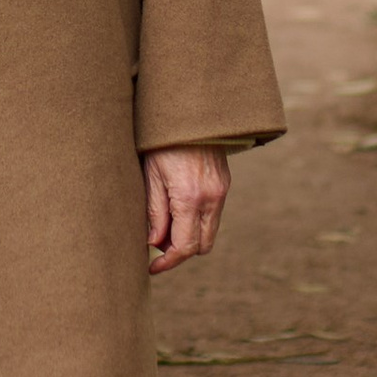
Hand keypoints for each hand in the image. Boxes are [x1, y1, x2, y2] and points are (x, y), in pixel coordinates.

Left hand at [144, 144, 229, 276]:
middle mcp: (211, 198)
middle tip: (156, 247)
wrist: (191, 110)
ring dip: (190, 236)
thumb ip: (154, 212)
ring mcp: (221, 191)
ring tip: (165, 226)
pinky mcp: (224, 184)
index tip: (152, 266)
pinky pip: (213, 214)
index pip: (185, 247)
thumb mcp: (151, 175)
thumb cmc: (163, 140)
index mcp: (190, 197)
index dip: (167, 262)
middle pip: (202, 246)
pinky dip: (197, 220)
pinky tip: (178, 208)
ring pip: (210, 232)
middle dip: (180, 252)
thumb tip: (153, 244)